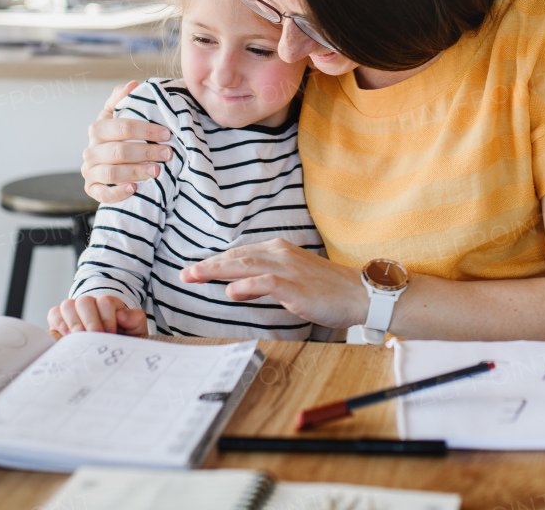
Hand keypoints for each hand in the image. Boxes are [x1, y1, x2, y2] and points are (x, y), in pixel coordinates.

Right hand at [47, 294, 148, 336]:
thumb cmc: (121, 338)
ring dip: (74, 324)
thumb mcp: (134, 330)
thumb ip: (135, 320)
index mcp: (108, 304)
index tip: (111, 334)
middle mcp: (90, 304)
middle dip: (90, 322)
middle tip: (95, 338)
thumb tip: (122, 315)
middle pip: (84, 302)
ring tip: (81, 340)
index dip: (107, 319)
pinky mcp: (59, 319)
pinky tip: (67, 338)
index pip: (105, 302)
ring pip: (67, 305)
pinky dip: (59, 324)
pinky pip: (54, 313)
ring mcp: (73, 310)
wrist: (107, 349)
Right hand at [81, 80, 174, 203]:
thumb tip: (132, 84)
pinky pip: (102, 193)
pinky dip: (118, 191)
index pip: (122, 127)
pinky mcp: (91, 189)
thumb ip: (122, 100)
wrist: (110, 164)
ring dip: (136, 171)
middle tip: (168, 153)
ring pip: (112, 172)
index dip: (146, 130)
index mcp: (98, 129)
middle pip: (119, 151)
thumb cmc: (119, 138)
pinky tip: (135, 188)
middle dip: (146, 152)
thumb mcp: (118, 116)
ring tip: (157, 171)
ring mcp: (89, 170)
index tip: (167, 133)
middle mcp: (91, 150)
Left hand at [180, 239, 365, 329]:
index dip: (215, 262)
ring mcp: (288, 268)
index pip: (240, 254)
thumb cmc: (327, 289)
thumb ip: (264, 282)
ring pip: (245, 265)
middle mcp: (281, 254)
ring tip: (195, 276)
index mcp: (279, 250)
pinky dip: (247, 285)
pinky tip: (231, 290)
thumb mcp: (292, 280)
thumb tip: (237, 288)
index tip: (194, 270)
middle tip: (185, 274)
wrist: (360, 293)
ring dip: (217, 270)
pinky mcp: (296, 285)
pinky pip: (267, 282)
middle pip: (237, 257)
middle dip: (208, 265)